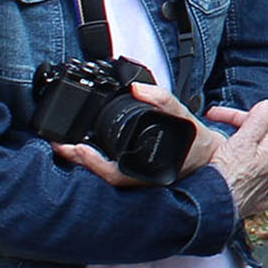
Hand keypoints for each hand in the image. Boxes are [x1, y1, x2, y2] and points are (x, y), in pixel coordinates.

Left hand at [52, 82, 219, 186]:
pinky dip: (94, 160)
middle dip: (78, 161)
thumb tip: (138, 88)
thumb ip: (163, 100)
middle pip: (101, 176)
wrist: (209, 157)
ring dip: (82, 161)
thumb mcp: (184, 117)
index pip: (114, 174)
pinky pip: (109, 170)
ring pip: (103, 175)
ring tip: (65, 146)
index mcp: (151, 172)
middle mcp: (140, 179)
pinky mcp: (133, 175)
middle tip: (58, 145)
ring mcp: (136, 179)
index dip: (93, 163)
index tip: (76, 148)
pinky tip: (85, 149)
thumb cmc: (197, 142)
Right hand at [205, 100, 267, 217]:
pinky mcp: (250, 206)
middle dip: (247, 138)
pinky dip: (249, 187)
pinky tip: (240, 185)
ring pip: (266, 174)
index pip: (259, 126)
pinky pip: (255, 193)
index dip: (235, 116)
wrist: (211, 207)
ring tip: (240, 160)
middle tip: (225, 136)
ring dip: (254, 165)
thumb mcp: (241, 141)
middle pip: (264, 149)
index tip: (212, 114)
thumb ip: (257, 122)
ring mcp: (262, 192)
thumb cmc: (226, 175)